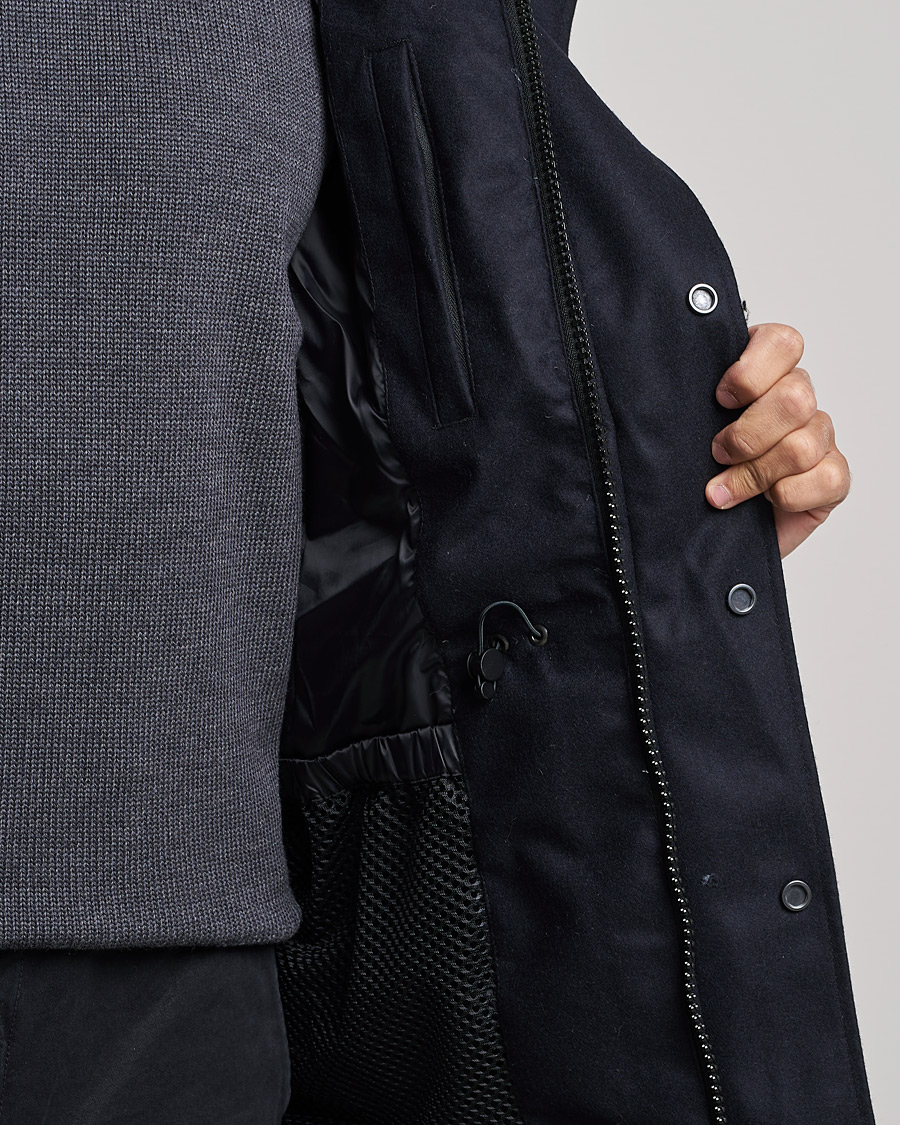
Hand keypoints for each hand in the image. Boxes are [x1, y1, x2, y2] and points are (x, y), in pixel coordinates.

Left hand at [705, 323, 850, 557]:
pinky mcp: (832, 478)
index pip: (783, 343)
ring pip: (803, 444)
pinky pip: (826, 478)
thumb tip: (663, 388)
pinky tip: (766, 502)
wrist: (706, 530)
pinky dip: (788, 495)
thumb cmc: (693, 472)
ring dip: (755, 474)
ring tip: (722, 491)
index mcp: (765, 373)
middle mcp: (797, 400)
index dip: (751, 372)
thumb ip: (685, 401)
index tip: (720, 398)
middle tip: (717, 453)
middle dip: (748, 434)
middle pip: (795, 397)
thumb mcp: (684, 430)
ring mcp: (820, 438)